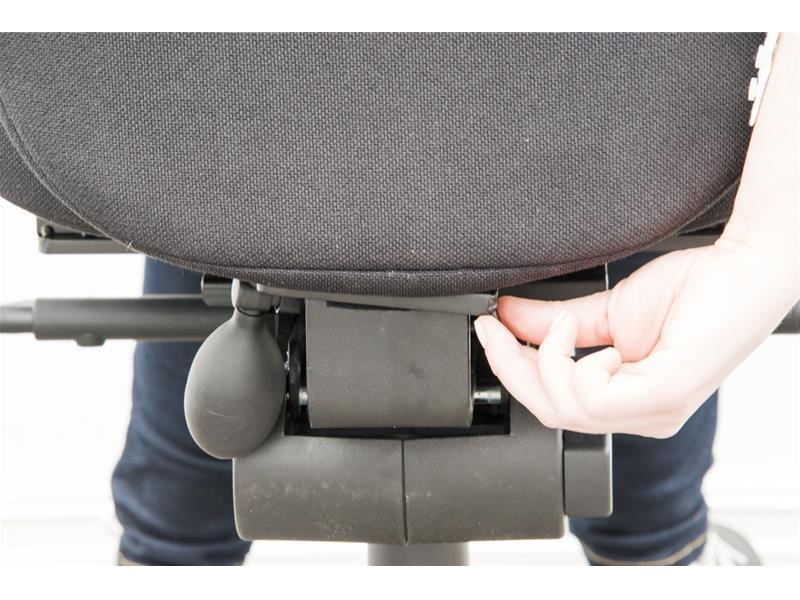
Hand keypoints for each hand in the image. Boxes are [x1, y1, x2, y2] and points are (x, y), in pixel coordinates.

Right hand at [474, 33, 798, 437]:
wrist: (743, 271)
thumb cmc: (695, 290)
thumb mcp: (606, 310)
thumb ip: (555, 322)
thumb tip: (507, 319)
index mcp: (628, 400)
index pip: (553, 405)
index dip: (511, 371)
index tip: (486, 331)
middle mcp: (641, 417)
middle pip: (550, 413)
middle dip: (512, 368)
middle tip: (494, 328)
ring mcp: (654, 412)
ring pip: (564, 410)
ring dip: (546, 361)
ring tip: (563, 325)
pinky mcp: (663, 394)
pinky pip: (591, 398)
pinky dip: (573, 363)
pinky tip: (588, 338)